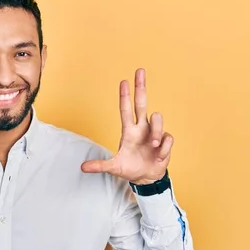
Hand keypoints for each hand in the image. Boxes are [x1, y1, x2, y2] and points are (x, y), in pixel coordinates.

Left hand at [81, 69, 172, 184]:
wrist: (146, 178)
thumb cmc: (130, 168)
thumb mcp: (114, 167)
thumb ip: (100, 165)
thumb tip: (82, 167)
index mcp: (129, 132)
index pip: (125, 110)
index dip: (124, 96)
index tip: (123, 82)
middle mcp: (142, 128)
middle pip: (142, 103)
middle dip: (140, 87)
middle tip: (139, 70)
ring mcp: (154, 133)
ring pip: (158, 119)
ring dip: (157, 132)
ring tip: (154, 145)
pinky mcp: (165, 141)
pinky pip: (167, 138)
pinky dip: (164, 148)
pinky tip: (159, 156)